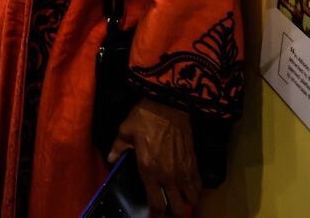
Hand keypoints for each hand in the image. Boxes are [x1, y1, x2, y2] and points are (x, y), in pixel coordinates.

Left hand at [109, 99, 199, 217]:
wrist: (168, 104)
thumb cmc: (144, 117)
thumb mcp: (125, 131)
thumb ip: (118, 148)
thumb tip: (110, 158)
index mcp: (149, 171)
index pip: (156, 205)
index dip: (156, 216)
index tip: (154, 217)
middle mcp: (168, 176)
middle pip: (177, 209)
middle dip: (173, 214)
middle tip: (168, 211)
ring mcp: (183, 171)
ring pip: (191, 200)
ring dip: (185, 203)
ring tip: (179, 201)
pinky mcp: (194, 163)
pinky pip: (199, 185)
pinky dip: (195, 191)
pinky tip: (188, 188)